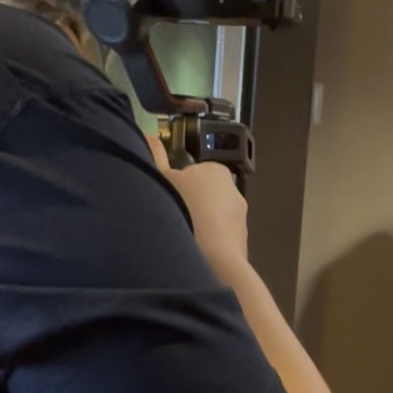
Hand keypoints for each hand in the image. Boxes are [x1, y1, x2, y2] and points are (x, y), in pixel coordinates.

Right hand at [147, 135, 248, 267]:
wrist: (213, 257)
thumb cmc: (184, 211)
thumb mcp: (162, 179)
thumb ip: (156, 156)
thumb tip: (150, 135)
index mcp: (215, 170)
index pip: (191, 173)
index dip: (176, 186)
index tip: (166, 199)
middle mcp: (233, 189)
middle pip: (204, 194)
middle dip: (190, 204)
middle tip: (171, 218)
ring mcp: (240, 216)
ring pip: (213, 216)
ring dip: (200, 224)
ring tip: (183, 237)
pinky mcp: (242, 240)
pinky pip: (220, 237)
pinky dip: (209, 241)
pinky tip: (196, 251)